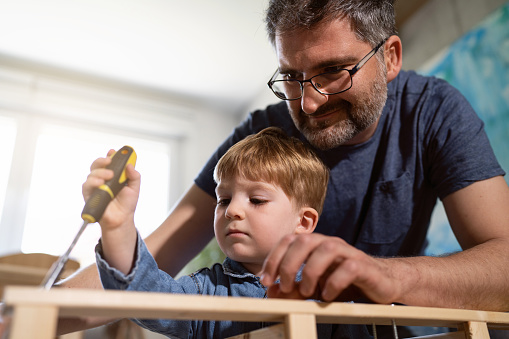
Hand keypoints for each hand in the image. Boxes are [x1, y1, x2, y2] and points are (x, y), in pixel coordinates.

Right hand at [82, 150, 140, 230]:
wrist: (121, 219)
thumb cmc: (127, 204)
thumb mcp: (135, 188)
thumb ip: (134, 176)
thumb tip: (130, 165)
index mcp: (113, 175)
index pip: (110, 162)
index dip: (111, 155)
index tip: (113, 151)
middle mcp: (102, 179)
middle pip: (97, 165)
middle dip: (102, 160)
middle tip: (109, 161)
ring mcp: (95, 187)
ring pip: (91, 174)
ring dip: (99, 172)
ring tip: (109, 176)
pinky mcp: (89, 195)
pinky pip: (86, 186)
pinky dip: (92, 182)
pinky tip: (100, 184)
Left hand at [260, 233, 400, 303]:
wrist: (381, 283)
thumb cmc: (345, 282)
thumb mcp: (314, 288)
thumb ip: (293, 289)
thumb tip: (271, 292)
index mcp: (315, 244)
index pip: (288, 240)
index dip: (273, 258)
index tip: (265, 279)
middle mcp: (330, 243)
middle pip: (304, 241)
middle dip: (288, 264)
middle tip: (283, 286)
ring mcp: (347, 252)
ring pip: (325, 250)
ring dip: (310, 272)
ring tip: (307, 292)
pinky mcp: (364, 265)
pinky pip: (348, 267)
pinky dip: (334, 282)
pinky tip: (327, 296)